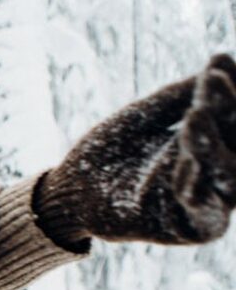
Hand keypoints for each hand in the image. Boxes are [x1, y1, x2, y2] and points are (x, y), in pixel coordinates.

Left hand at [36, 53, 235, 247]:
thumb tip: (222, 63)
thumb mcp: (143, 118)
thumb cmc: (108, 152)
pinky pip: (202, 212)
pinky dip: (195, 188)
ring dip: (212, 146)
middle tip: (213, 80)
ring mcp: (205, 201)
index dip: (229, 90)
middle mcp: (216, 172)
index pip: (231, 115)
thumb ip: (179, 97)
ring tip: (196, 114)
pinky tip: (185, 164)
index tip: (220, 61)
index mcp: (211, 143)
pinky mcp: (186, 228)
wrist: (70, 190)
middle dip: (227, 110)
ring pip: (227, 177)